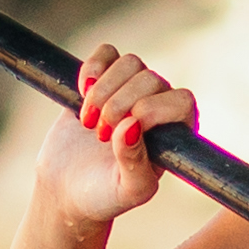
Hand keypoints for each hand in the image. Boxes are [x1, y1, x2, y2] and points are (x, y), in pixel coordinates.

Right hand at [40, 47, 195, 229]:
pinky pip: (107, 52)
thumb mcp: (126, 189)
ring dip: (103, 90)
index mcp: (176, 133)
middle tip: (99, 135)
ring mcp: (133, 89)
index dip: (150, 110)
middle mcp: (160, 106)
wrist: (67, 189)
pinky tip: (81, 93)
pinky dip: (92, 69)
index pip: (181, 101)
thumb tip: (131, 125)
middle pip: (150, 79)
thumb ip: (135, 163)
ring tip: (88, 121)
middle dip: (118, 105)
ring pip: (130, 63)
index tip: (120, 132)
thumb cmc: (105, 195)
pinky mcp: (105, 78)